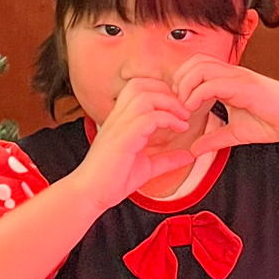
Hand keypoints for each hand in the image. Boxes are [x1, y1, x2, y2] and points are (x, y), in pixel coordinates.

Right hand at [72, 78, 193, 210]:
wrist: (90, 194)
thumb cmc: (112, 181)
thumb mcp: (146, 167)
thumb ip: (166, 160)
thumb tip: (188, 156)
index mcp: (120, 119)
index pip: (137, 87)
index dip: (160, 90)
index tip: (178, 107)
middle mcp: (118, 117)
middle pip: (141, 84)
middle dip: (166, 91)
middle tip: (183, 109)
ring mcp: (118, 126)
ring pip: (144, 96)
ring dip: (168, 102)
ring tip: (183, 117)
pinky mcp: (123, 138)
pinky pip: (148, 117)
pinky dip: (168, 118)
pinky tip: (179, 128)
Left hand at [172, 54, 278, 155]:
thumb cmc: (272, 122)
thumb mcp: (235, 133)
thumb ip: (214, 139)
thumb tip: (193, 150)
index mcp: (228, 80)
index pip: (196, 65)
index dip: (181, 81)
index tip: (178, 104)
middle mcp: (232, 73)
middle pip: (195, 61)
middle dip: (179, 80)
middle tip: (178, 104)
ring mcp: (239, 77)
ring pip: (202, 66)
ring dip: (186, 85)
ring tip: (186, 106)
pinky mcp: (245, 86)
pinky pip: (214, 83)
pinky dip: (198, 93)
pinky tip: (194, 107)